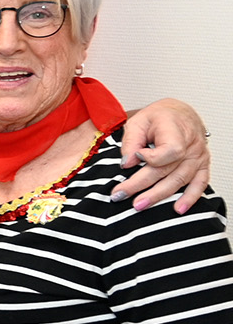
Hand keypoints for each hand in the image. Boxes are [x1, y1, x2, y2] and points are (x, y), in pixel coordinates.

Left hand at [116, 97, 209, 211]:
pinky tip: (178, 209)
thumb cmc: (158, 118)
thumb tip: (126, 163)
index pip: (170, 150)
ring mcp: (198, 156)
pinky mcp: (202, 165)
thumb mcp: (138, 121)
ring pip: (179, 180)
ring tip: (139, 205)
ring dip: (159, 195)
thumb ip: (130, 142)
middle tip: (120, 195)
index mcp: (175, 129)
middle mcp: (191, 144)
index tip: (136, 157)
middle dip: (141, 185)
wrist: (179, 114)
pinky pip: (200, 184)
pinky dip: (190, 198)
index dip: (152, 157)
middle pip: (167, 169)